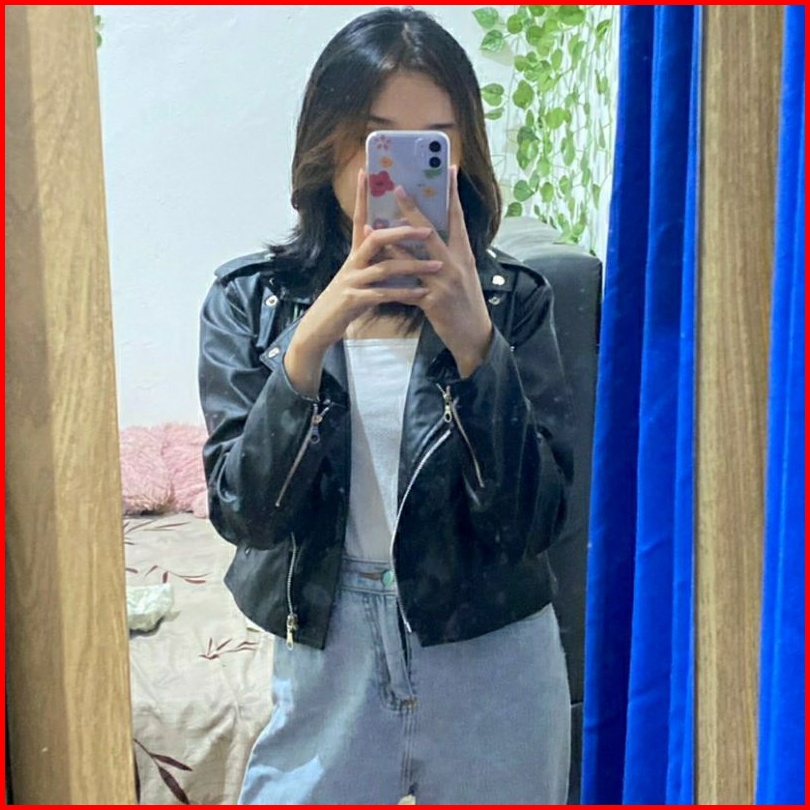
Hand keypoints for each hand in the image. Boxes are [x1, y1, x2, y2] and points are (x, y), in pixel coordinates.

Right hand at [285, 169, 441, 397]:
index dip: (361, 195)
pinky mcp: (354, 300)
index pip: (359, 217)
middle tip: (428, 228)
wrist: (320, 327)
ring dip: (414, 266)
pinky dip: (405, 294)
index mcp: (355, 253)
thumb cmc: (346, 300)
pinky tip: (422, 294)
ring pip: (385, 267)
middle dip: (403, 231)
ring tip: (438, 266)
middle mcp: (353, 262)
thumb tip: (396, 245)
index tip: (366, 171)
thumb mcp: (360, 275)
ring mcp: (352, 281)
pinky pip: (383, 294)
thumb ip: (376, 259)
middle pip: (376, 237)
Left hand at [391, 166, 492, 377]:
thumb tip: (430, 234)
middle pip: (431, 232)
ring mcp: (443, 283)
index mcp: (464, 255)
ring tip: (372, 226)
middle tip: (397, 187)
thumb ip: (449, 255)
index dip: (452, 194)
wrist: (473, 337)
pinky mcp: (432, 302)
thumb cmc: (467, 304)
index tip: (447, 169)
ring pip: (413, 257)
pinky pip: (406, 286)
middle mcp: (455, 265)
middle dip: (412, 209)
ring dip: (390, 241)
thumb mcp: (464, 274)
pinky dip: (390, 277)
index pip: (457, 218)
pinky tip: (375, 269)